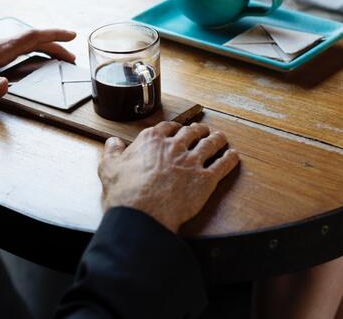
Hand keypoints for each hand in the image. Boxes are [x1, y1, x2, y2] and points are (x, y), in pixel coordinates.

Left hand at [0, 28, 76, 96]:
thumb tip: (6, 87)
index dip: (54, 36)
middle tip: (71, 55)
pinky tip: (24, 57)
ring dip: (42, 46)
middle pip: (32, 39)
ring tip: (55, 56)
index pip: (32, 38)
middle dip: (54, 44)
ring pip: (23, 42)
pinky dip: (28, 49)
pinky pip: (14, 46)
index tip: (72, 36)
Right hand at [98, 122, 239, 232]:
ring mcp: (192, 162)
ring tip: (221, 138)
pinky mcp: (205, 180)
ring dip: (217, 139)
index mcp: (152, 141)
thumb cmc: (125, 193)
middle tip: (202, 130)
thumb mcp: (108, 168)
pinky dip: (230, 159)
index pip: (167, 127)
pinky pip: (222, 165)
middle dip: (198, 130)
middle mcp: (174, 147)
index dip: (174, 128)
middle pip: (191, 132)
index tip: (177, 129)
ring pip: (210, 144)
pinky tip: (233, 156)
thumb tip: (113, 142)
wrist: (142, 214)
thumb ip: (112, 152)